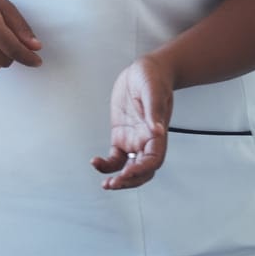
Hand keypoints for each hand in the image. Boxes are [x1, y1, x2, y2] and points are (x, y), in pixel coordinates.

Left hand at [92, 55, 172, 189]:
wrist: (146, 71)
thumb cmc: (154, 78)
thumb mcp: (153, 91)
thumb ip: (154, 111)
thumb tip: (156, 130)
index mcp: (157, 133)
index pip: (154, 160)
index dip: (142, 170)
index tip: (128, 172)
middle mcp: (146, 140)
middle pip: (143, 171)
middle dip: (130, 181)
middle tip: (114, 184)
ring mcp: (134, 140)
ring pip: (129, 168)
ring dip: (119, 179)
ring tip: (107, 185)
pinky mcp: (121, 135)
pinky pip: (115, 157)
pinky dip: (107, 165)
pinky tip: (97, 163)